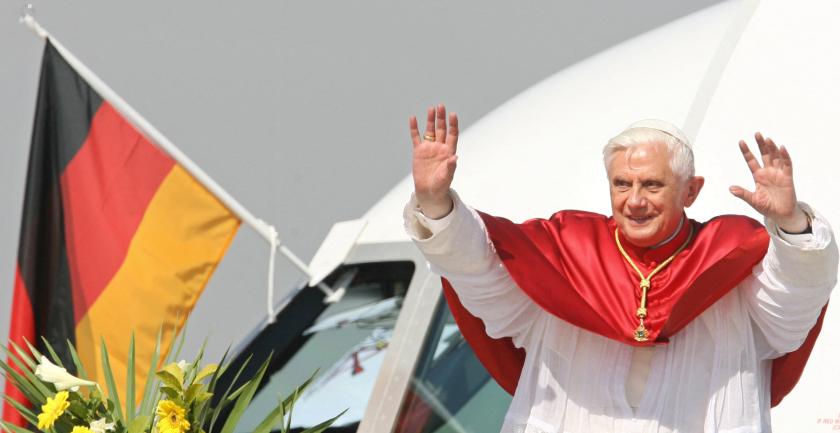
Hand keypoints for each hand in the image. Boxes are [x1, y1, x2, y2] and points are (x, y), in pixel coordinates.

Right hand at [409, 104, 458, 218]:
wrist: (429, 191)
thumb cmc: (441, 185)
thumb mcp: (447, 176)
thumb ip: (450, 166)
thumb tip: (455, 157)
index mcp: (449, 151)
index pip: (452, 134)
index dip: (453, 124)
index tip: (452, 115)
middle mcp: (439, 147)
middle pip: (441, 129)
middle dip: (441, 118)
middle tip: (441, 106)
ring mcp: (429, 148)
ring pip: (430, 130)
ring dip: (430, 120)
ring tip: (431, 109)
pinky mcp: (418, 151)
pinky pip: (416, 137)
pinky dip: (414, 128)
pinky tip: (413, 118)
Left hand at [729, 132, 807, 231]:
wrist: (781, 215)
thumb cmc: (767, 207)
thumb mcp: (753, 200)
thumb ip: (743, 194)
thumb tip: (730, 188)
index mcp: (758, 176)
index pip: (751, 161)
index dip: (747, 152)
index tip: (741, 142)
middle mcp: (768, 172)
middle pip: (764, 155)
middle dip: (760, 145)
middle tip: (757, 134)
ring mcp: (778, 173)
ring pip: (775, 157)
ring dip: (772, 148)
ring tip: (767, 139)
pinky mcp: (788, 177)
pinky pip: (787, 165)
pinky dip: (785, 156)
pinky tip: (781, 148)